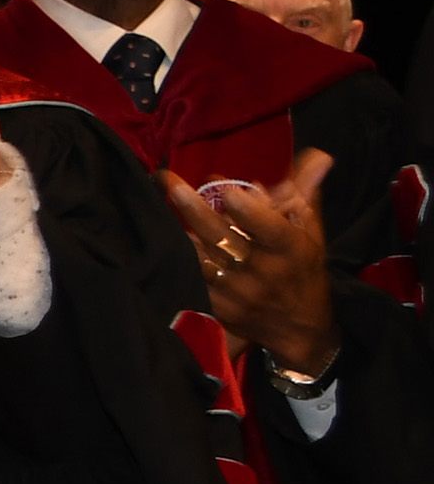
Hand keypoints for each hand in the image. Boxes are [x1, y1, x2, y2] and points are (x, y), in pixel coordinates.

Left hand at [168, 148, 340, 377]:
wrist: (298, 328)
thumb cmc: (303, 270)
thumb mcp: (311, 233)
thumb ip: (305, 194)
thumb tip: (317, 155)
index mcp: (290, 249)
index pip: (268, 228)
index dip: (248, 210)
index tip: (227, 190)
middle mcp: (262, 271)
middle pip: (221, 236)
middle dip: (193, 208)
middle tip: (169, 182)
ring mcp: (236, 292)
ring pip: (199, 255)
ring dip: (182, 229)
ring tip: (165, 204)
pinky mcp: (216, 307)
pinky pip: (191, 275)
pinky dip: (182, 255)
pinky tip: (170, 238)